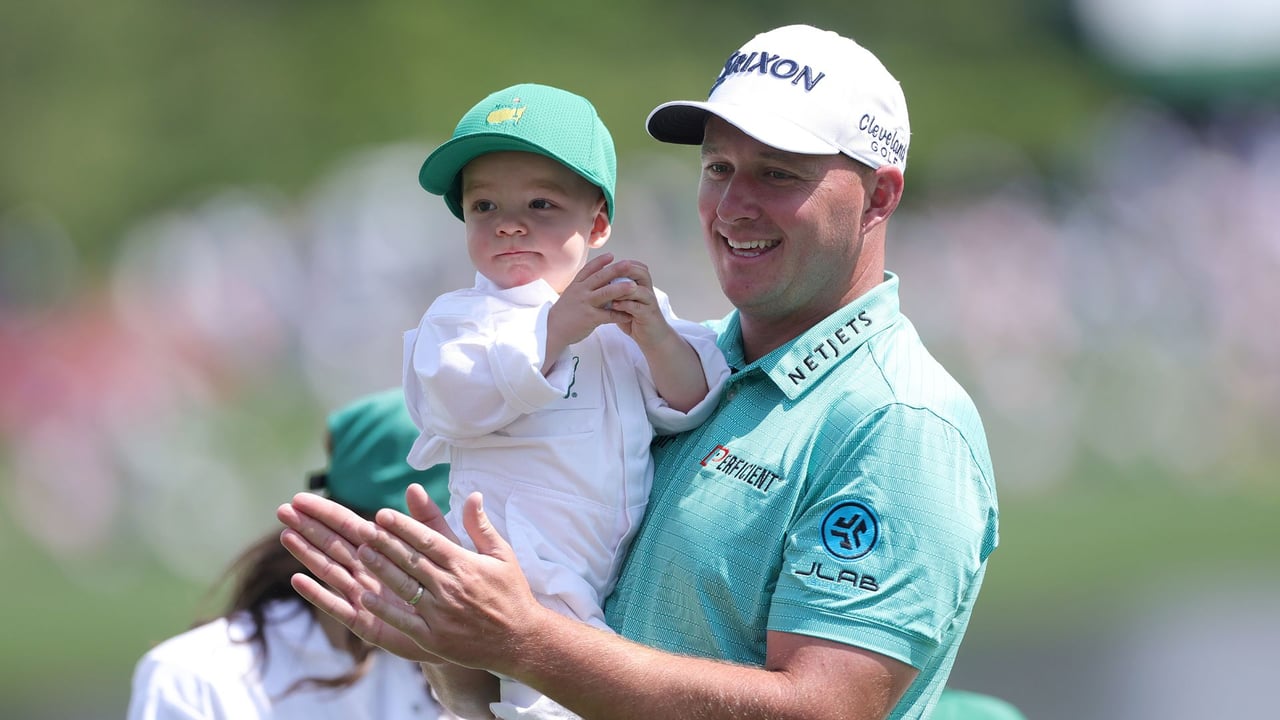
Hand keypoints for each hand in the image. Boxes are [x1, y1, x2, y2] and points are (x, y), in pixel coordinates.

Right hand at [276, 486, 450, 661]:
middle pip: (333, 545)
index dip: (325, 512)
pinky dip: (319, 594)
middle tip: (282, 510)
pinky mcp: (366, 622)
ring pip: (330, 571)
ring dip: (307, 554)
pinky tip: (298, 580)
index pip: (349, 526)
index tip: (300, 498)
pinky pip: (339, 607)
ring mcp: (364, 596)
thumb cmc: (448, 583)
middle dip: (308, 527)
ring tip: (286, 535)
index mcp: (384, 550)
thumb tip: (415, 487)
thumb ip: (426, 521)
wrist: (460, 626)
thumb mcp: (441, 548)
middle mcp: (368, 571)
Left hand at [354, 490, 550, 677]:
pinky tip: (365, 597)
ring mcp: (441, 614)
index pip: (428, 540)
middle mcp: (450, 587)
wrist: (520, 641)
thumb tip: (473, 495)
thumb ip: (481, 527)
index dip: (403, 526)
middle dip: (384, 542)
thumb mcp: (503, 556)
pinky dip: (384, 609)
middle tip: (362, 528)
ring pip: (404, 586)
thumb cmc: (511, 594)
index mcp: (465, 565)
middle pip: (411, 560)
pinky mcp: (434, 638)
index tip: (382, 514)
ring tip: (361, 553)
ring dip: (381, 569)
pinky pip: (404, 621)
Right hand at [544, 253, 637, 362]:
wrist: (551, 331)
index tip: (611, 255)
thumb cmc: (563, 315)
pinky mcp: (590, 318)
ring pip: (606, 293)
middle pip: (600, 277)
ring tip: (634, 286)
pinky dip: (620, 315)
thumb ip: (582, 288)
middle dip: (615, 270)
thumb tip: (595, 280)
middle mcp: (580, 291)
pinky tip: (629, 314)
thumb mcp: (570, 296)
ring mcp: (585, 304)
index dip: (600, 262)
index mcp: (575, 285)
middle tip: (628, 264)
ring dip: (621, 289)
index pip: (588, 270)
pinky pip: (608, 315)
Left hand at [599, 259, 677, 350]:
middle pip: (641, 273)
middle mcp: (648, 290)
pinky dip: (625, 305)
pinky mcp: (649, 315)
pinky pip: (637, 307)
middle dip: (624, 270)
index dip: (621, 263)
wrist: (652, 337)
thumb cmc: (635, 319)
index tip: (603, 264)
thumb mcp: (624, 302)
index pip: (635, 267)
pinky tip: (614, 305)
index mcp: (642, 285)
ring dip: (622, 288)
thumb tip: (598, 282)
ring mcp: (649, 302)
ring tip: (608, 289)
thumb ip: (615, 292)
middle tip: (607, 271)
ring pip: (638, 289)